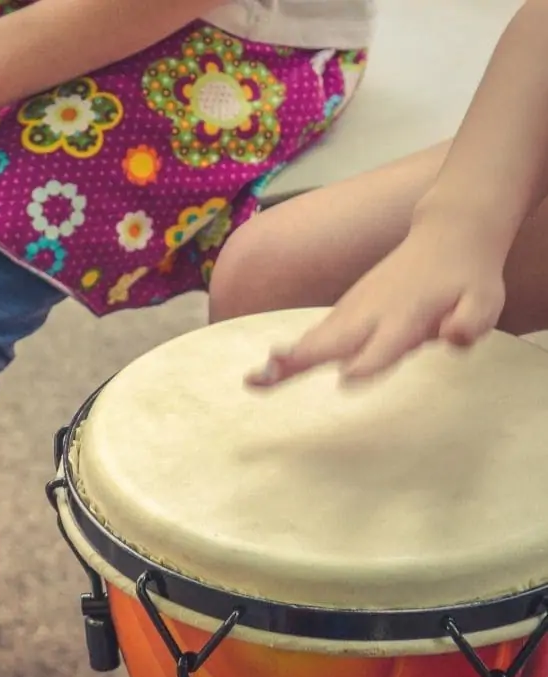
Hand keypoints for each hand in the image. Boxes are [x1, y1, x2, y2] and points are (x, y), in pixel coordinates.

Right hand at [246, 223, 507, 386]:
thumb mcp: (486, 300)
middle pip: (333, 340)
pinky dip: (292, 353)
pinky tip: (269, 371)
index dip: (370, 360)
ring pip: (317, 338)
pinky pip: (316, 336)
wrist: (446, 234)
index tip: (348, 376)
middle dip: (302, 358)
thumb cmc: (467, 276)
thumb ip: (471, 321)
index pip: (386, 343)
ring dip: (287, 358)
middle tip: (269, 374)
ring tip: (255, 379)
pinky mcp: (346, 311)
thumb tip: (453, 338)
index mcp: (406, 315)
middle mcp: (372, 313)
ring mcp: (354, 310)